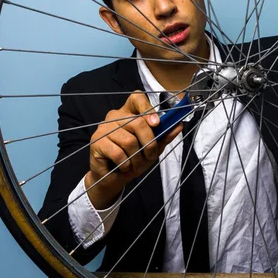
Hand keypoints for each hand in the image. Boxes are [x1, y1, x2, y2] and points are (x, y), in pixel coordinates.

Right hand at [85, 91, 182, 209]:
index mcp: (128, 113)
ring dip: (137, 158)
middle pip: (137, 122)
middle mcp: (114, 117)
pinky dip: (126, 164)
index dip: (147, 108)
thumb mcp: (152, 149)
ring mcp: (103, 129)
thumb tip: (179, 125)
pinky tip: (124, 167)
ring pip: (129, 141)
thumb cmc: (132, 160)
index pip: (136, 98)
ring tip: (135, 165)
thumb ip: (164, 136)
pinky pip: (118, 153)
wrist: (113, 179)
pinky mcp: (97, 143)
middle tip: (150, 156)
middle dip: (149, 143)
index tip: (157, 123)